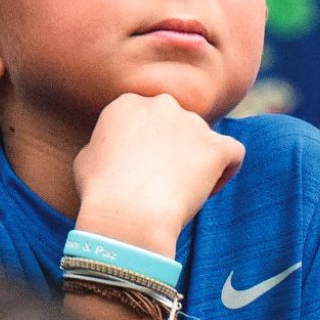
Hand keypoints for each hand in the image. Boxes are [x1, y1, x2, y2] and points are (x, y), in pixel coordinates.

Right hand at [73, 92, 244, 256]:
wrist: (127, 216)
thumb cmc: (100, 194)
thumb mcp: (86, 159)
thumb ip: (106, 143)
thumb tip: (115, 148)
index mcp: (128, 103)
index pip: (148, 119)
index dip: (148, 146)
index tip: (141, 172)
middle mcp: (162, 104)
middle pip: (177, 125)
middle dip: (174, 150)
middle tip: (163, 183)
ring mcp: (192, 123)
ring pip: (204, 140)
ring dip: (197, 163)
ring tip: (179, 196)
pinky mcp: (216, 145)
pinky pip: (233, 153)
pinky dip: (225, 171)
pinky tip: (208, 189)